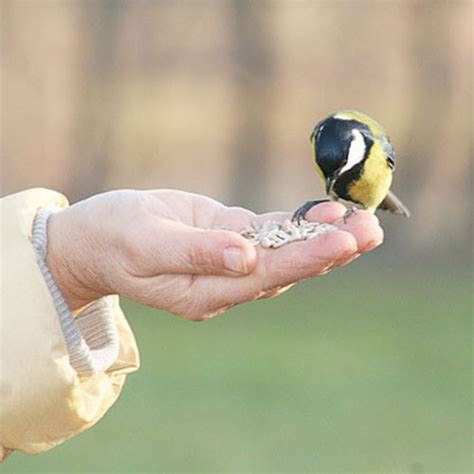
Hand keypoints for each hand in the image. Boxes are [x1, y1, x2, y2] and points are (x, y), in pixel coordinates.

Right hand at [46, 190, 382, 319]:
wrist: (98, 238)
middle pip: (286, 268)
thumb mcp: (145, 244)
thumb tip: (244, 257)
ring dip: (325, 236)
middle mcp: (225, 283)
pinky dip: (300, 224)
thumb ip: (194, 253)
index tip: (343, 241)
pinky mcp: (230, 238)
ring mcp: (230, 261)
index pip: (264, 276)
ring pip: (285, 251)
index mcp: (204, 292)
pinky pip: (271, 233)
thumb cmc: (114, 239)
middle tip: (372, 231)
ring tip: (366, 221)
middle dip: (330, 249)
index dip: (304, 258)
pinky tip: (328, 212)